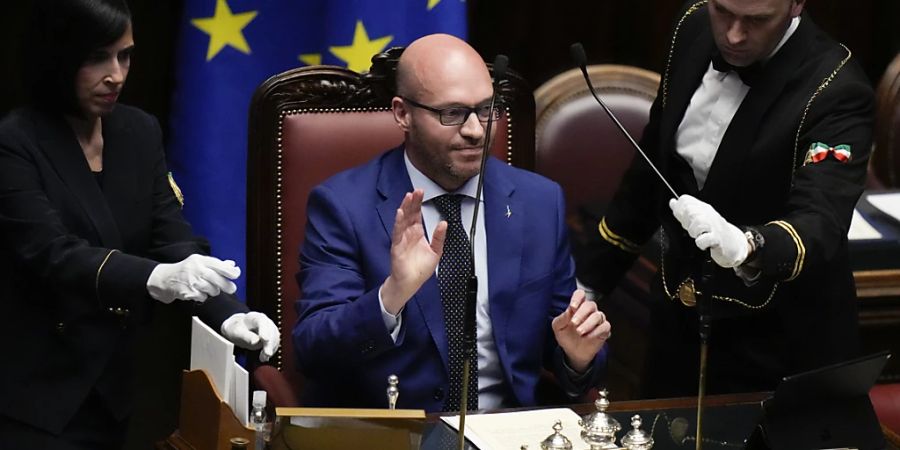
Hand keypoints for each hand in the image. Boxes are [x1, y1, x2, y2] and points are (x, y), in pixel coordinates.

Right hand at [146, 254, 239, 303]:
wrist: (166, 279)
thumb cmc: (186, 269)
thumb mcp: (200, 262)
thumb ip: (217, 264)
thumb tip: (233, 265)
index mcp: (201, 260)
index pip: (220, 265)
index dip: (231, 271)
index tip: (236, 275)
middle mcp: (196, 269)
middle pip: (217, 279)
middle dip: (227, 286)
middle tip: (231, 288)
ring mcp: (192, 281)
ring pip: (212, 290)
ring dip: (213, 291)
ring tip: (208, 288)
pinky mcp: (188, 292)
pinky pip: (204, 297)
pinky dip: (204, 296)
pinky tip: (198, 292)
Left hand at [221, 312, 280, 361]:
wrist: (238, 329)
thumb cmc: (236, 329)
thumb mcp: (236, 332)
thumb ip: (245, 336)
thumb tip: (255, 341)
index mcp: (255, 317)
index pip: (262, 322)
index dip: (264, 331)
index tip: (265, 339)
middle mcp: (265, 321)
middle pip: (271, 331)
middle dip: (270, 343)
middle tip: (267, 354)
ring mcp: (270, 329)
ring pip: (275, 338)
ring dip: (271, 349)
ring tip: (263, 358)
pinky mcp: (272, 337)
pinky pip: (274, 344)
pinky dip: (271, 351)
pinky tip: (264, 357)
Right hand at [380, 189, 447, 313]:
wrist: (411, 283)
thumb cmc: (420, 269)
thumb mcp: (435, 251)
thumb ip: (439, 237)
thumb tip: (444, 223)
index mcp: (417, 233)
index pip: (417, 214)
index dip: (418, 203)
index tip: (421, 192)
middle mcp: (408, 233)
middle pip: (409, 214)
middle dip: (412, 202)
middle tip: (417, 190)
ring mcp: (401, 238)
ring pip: (402, 220)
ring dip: (405, 208)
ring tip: (408, 197)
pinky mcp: (396, 246)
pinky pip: (397, 232)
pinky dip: (398, 222)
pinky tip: (400, 213)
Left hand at [552, 289, 610, 372]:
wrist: (572, 352)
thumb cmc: (566, 336)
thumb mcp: (558, 327)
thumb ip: (561, 318)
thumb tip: (568, 311)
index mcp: (577, 307)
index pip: (580, 294)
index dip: (578, 298)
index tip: (572, 306)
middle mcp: (589, 311)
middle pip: (590, 304)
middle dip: (581, 313)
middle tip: (574, 323)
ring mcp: (597, 320)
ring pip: (598, 315)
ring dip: (588, 324)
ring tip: (579, 332)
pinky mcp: (604, 330)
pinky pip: (604, 326)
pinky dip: (596, 331)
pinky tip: (588, 337)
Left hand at [668, 195, 748, 267]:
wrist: (733, 244)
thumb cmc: (713, 231)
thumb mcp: (698, 218)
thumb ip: (684, 211)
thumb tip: (672, 202)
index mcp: (703, 208)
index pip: (685, 200)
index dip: (679, 210)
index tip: (684, 220)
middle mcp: (709, 214)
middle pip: (689, 210)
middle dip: (686, 222)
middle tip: (693, 229)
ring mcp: (714, 226)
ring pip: (697, 223)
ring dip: (694, 232)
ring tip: (699, 236)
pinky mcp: (717, 239)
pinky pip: (704, 239)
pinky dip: (701, 243)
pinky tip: (704, 243)